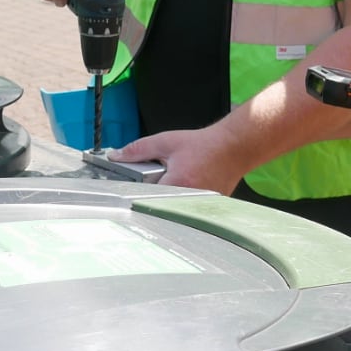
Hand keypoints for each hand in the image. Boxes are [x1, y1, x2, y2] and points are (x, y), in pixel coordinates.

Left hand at [115, 126, 249, 194]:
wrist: (234, 147)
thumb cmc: (204, 145)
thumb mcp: (166, 141)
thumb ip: (138, 149)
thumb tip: (116, 156)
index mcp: (178, 183)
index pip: (147, 196)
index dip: (139, 191)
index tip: (136, 188)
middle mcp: (190, 198)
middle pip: (160, 203)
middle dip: (155, 192)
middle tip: (162, 178)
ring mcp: (201, 206)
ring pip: (174, 207)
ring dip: (170, 197)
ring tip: (180, 180)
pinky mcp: (208, 208)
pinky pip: (188, 207)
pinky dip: (184, 199)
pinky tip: (191, 184)